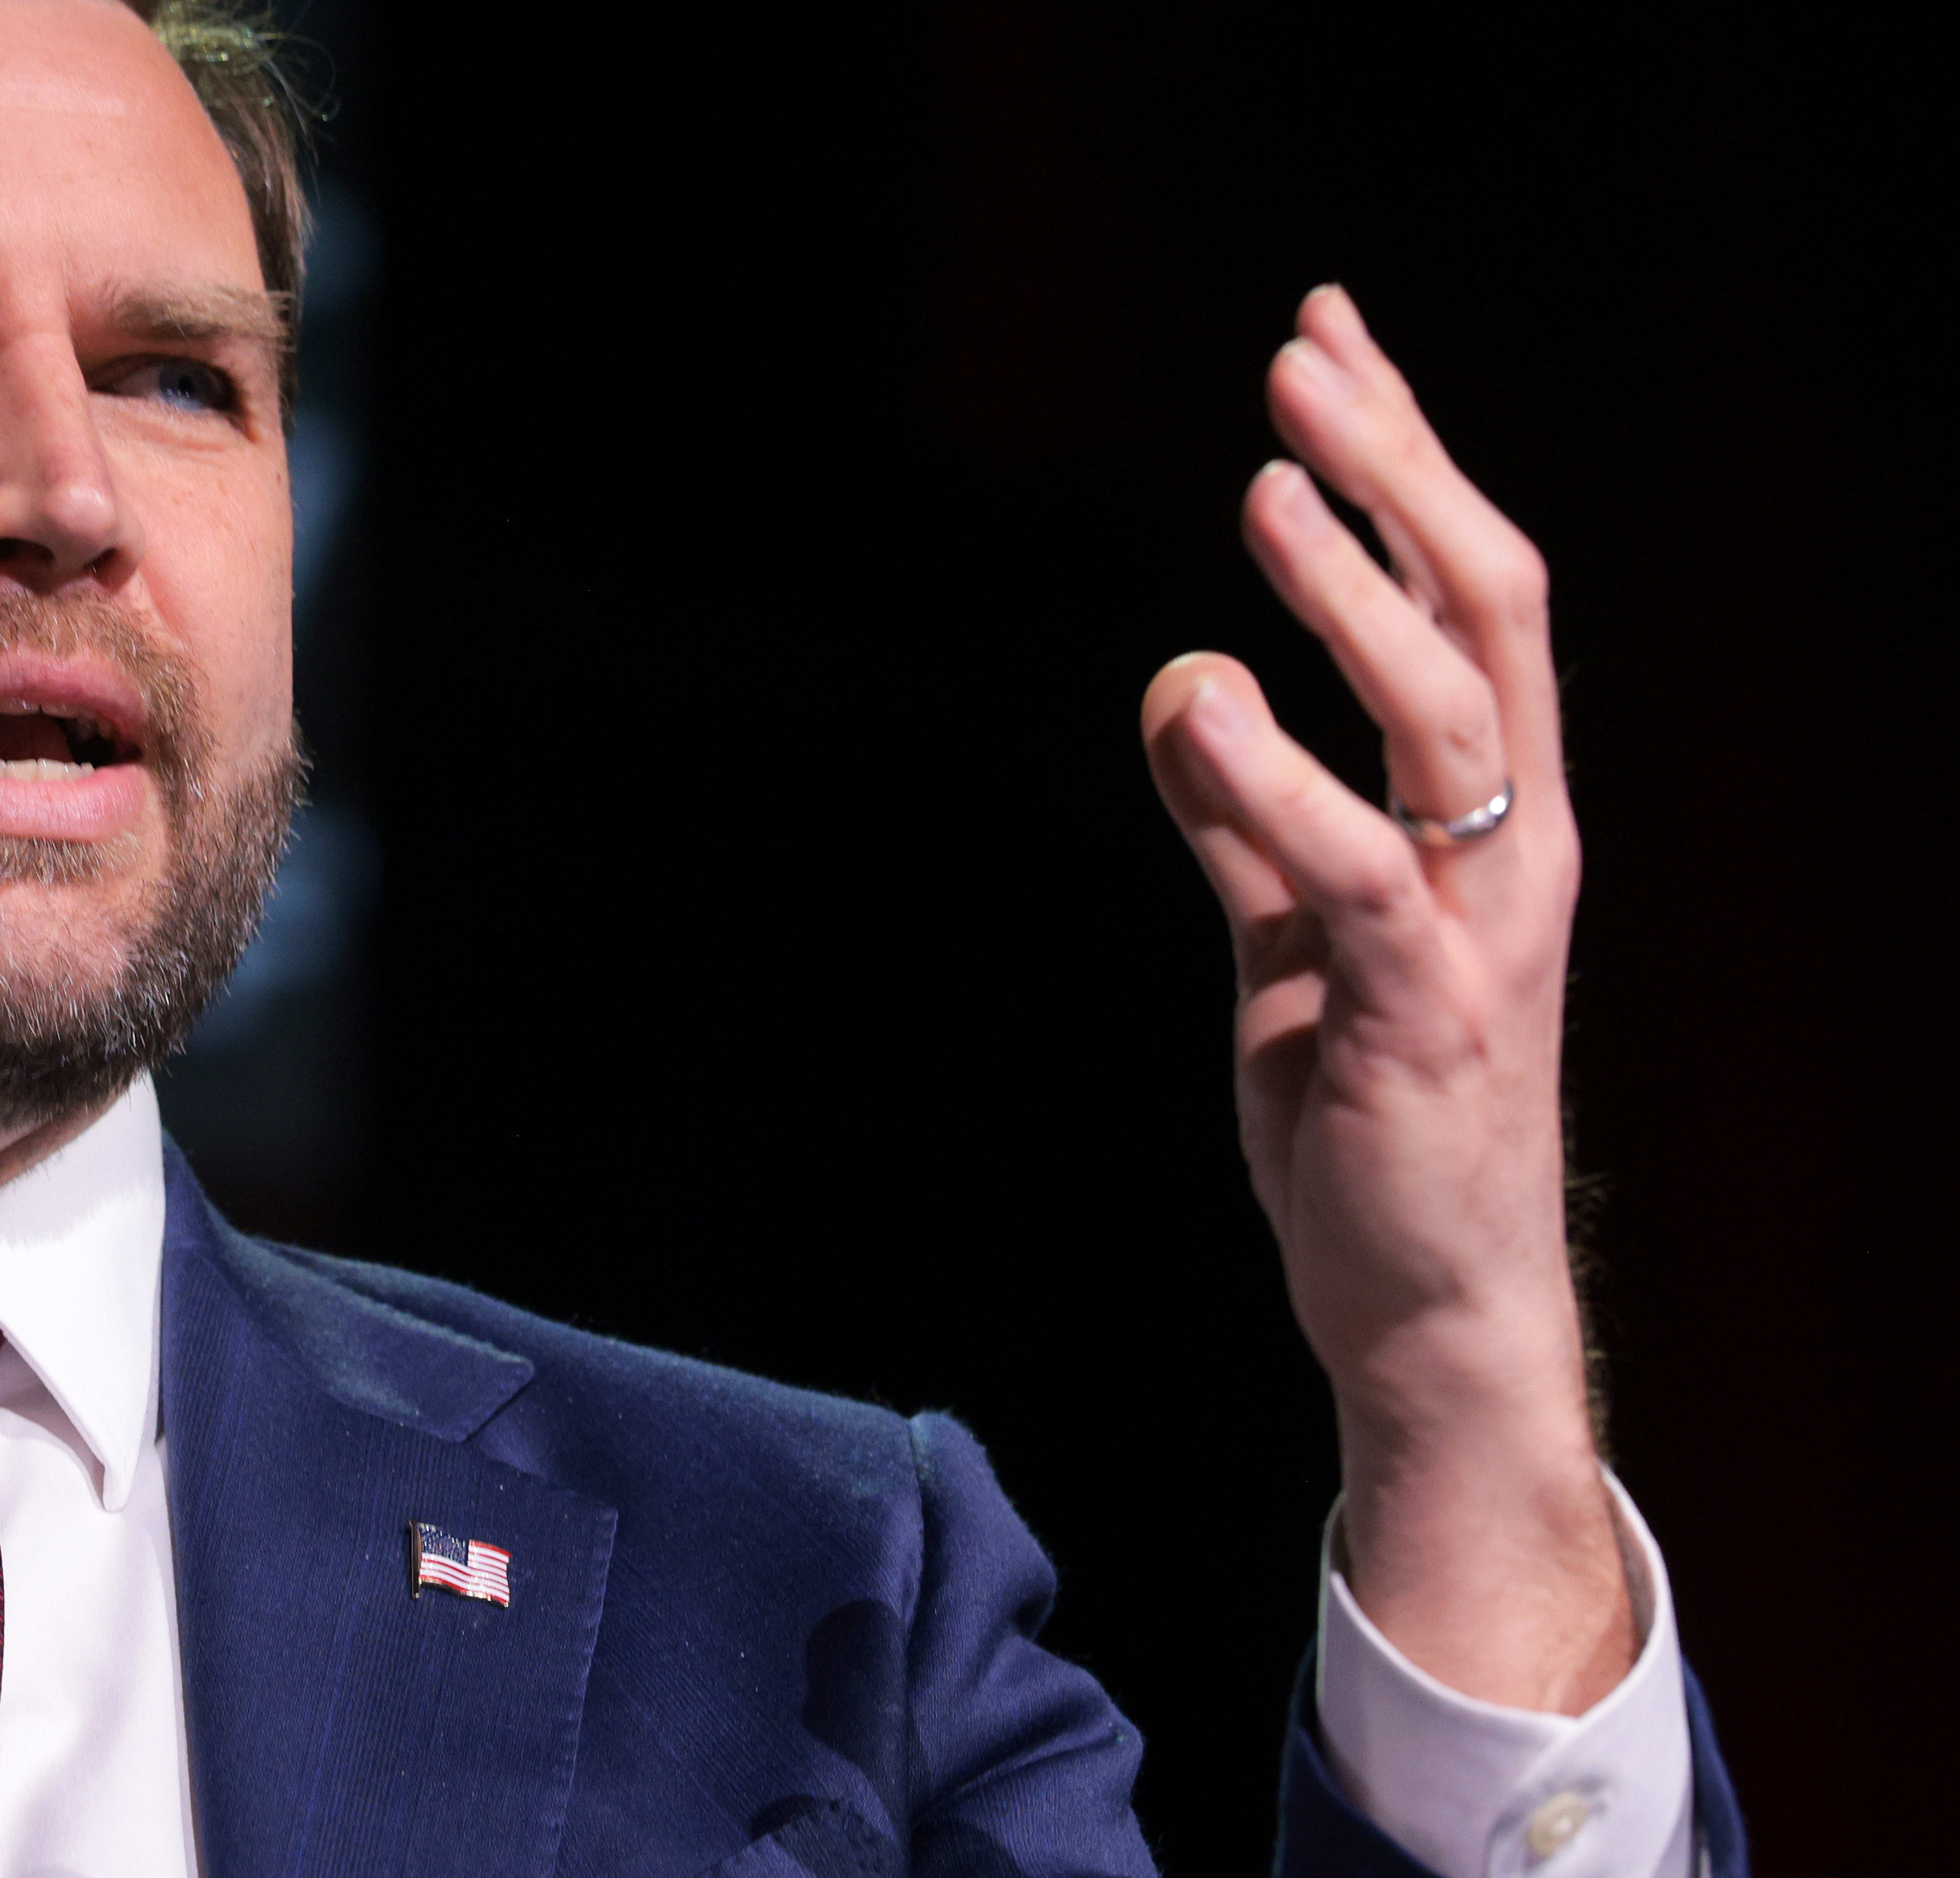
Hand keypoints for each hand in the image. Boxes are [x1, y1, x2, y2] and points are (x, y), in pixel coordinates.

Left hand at [1140, 288, 1631, 1712]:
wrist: (1424, 1307)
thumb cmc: (1370, 1122)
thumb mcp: (1288, 943)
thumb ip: (1241, 826)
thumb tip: (1184, 694)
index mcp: (1488, 818)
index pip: (1464, 596)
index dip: (1403, 462)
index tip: (1329, 343)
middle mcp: (1513, 848)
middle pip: (1482, 613)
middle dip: (1397, 476)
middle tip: (1300, 366)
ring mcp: (1480, 928)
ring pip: (1444, 716)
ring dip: (1352, 593)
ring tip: (1268, 485)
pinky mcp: (1423, 1013)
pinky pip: (1358, 870)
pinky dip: (1276, 781)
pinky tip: (1204, 703)